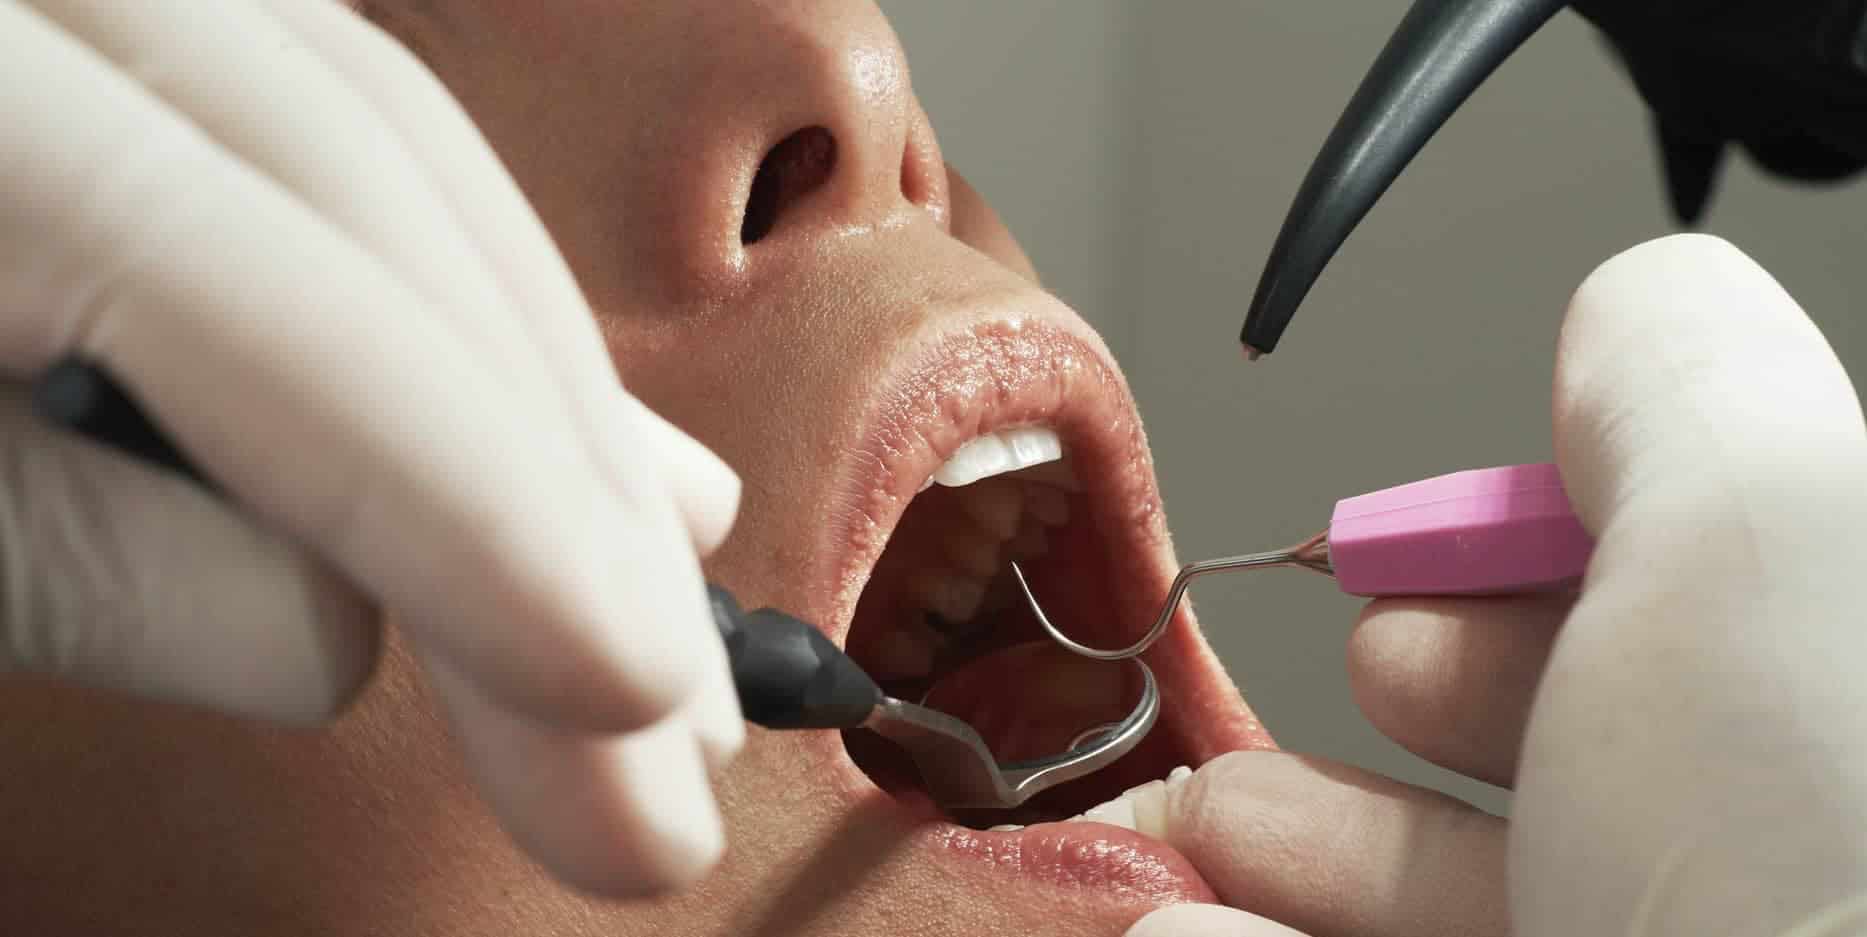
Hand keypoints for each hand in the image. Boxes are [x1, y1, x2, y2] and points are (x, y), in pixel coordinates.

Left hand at [0, 0, 743, 895]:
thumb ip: (55, 553)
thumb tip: (329, 632)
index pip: (264, 302)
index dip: (476, 509)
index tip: (629, 697)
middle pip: (374, 208)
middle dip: (558, 484)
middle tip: (675, 727)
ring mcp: (106, 1)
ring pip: (391, 156)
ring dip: (551, 398)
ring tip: (671, 587)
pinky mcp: (139, 43)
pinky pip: (333, 138)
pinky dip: (458, 297)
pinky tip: (565, 415)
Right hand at [1126, 234, 1866, 935]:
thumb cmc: (1833, 855)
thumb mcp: (1771, 514)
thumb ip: (1677, 378)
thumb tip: (1618, 331)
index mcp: (1838, 711)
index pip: (1698, 613)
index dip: (1535, 564)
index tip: (1414, 572)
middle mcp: (1787, 865)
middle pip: (1578, 787)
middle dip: (1397, 725)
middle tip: (1316, 706)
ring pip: (1472, 915)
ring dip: (1299, 865)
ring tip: (1192, 841)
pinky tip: (1179, 933)